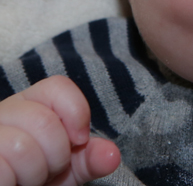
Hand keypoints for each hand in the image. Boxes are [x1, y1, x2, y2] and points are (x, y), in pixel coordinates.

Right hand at [0, 75, 119, 185]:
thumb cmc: (35, 180)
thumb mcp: (67, 169)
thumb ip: (89, 158)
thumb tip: (112, 155)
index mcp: (28, 104)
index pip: (57, 86)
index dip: (76, 112)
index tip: (79, 141)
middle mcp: (3, 113)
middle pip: (44, 120)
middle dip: (57, 154)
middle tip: (48, 170)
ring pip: (21, 146)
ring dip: (34, 173)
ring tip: (28, 180)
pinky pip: (2, 170)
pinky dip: (13, 183)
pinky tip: (11, 184)